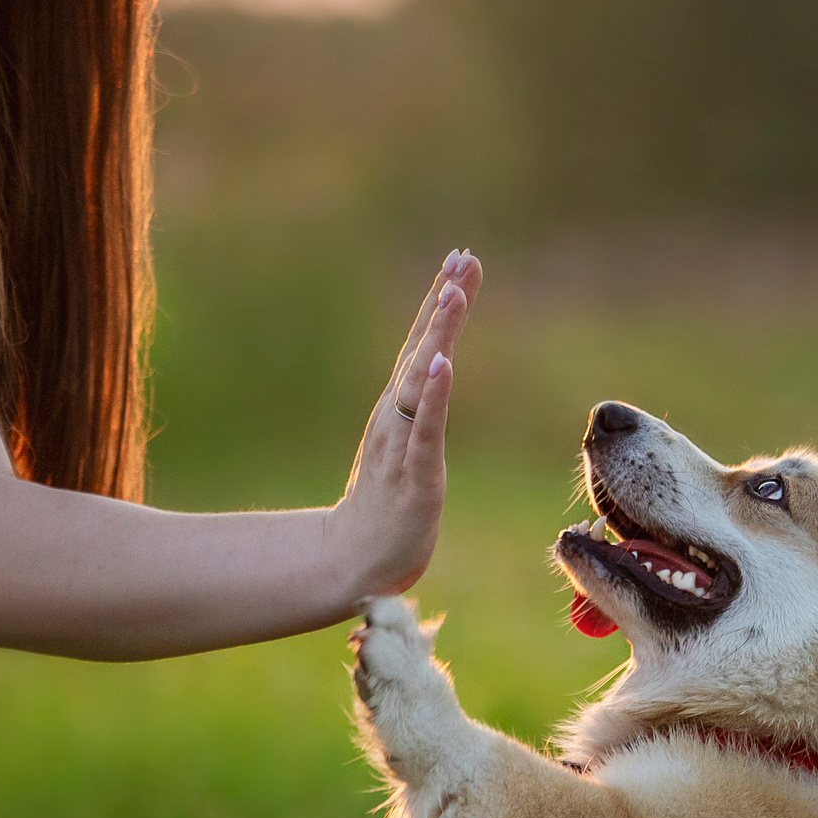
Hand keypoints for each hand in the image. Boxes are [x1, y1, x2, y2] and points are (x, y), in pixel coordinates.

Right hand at [328, 250, 479, 598]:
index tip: (460, 258)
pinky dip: (434, 394)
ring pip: (421, 379)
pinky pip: (424, 428)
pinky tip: (444, 363)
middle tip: (462, 257)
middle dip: (443, 301)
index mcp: (397, 409)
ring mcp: (402, 443)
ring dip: (438, 335)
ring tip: (454, 293)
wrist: (354, 561)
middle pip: (421, 348)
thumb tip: (434, 378)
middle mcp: (395, 416)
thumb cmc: (385, 507)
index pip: (422, 344)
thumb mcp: (408, 449)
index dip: (440, 301)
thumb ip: (419, 413)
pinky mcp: (414, 475)